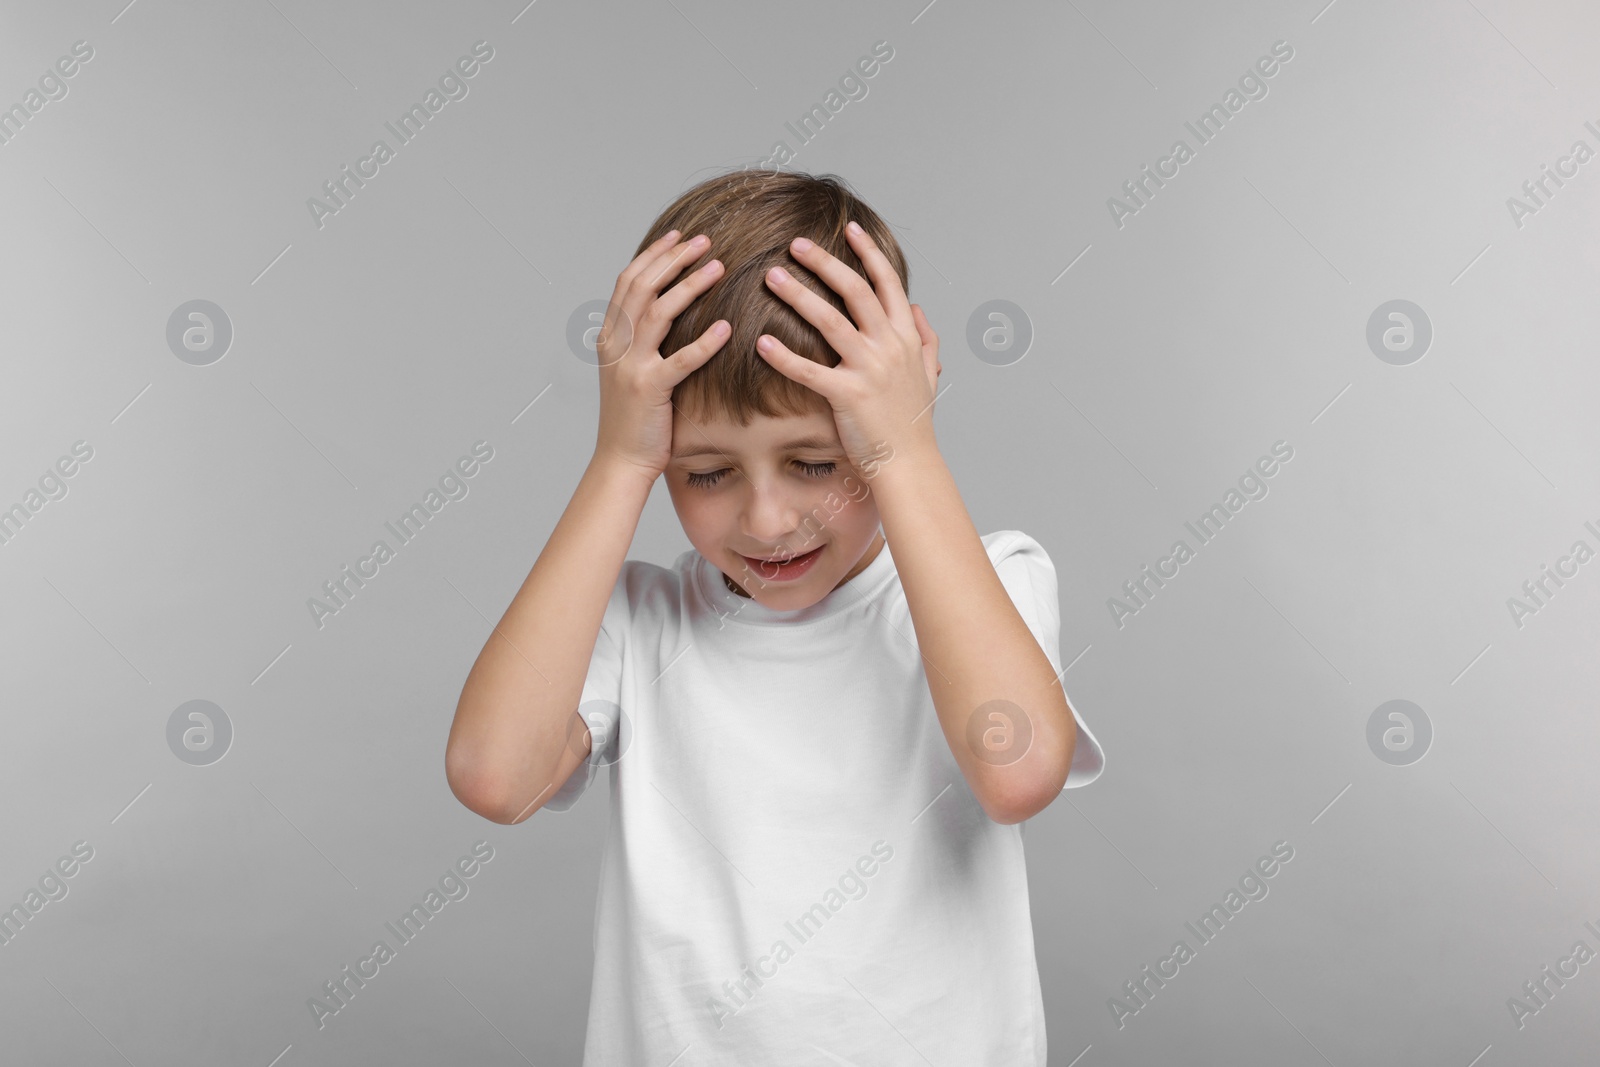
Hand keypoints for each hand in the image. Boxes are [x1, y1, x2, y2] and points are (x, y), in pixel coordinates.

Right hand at [592, 231, 730, 478]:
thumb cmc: (635, 416)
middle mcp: (615, 345)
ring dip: (690, 285)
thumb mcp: (630, 368)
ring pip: (658, 313)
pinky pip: (680, 361)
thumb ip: (641, 338)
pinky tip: (727, 327)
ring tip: (718, 266)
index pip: (628, 281)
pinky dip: (704, 341)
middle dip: (674, 259)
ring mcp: (630, 367)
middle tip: (705, 240)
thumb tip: (666, 307)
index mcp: (610, 336)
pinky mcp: (650, 390)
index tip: (680, 236)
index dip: (654, 254)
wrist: (621, 460)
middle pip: (643, 286)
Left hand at [753, 223, 941, 477]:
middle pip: (854, 291)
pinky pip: (809, 370)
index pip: (887, 283)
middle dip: (825, 262)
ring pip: (830, 321)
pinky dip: (784, 356)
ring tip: (772, 276)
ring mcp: (869, 369)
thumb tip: (919, 309)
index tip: (849, 228)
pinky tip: (760, 342)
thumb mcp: (928, 374)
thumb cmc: (914, 422)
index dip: (868, 253)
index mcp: (906, 337)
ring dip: (798, 295)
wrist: (910, 464)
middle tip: (795, 244)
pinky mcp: (848, 395)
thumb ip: (926, 338)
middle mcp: (889, 346)